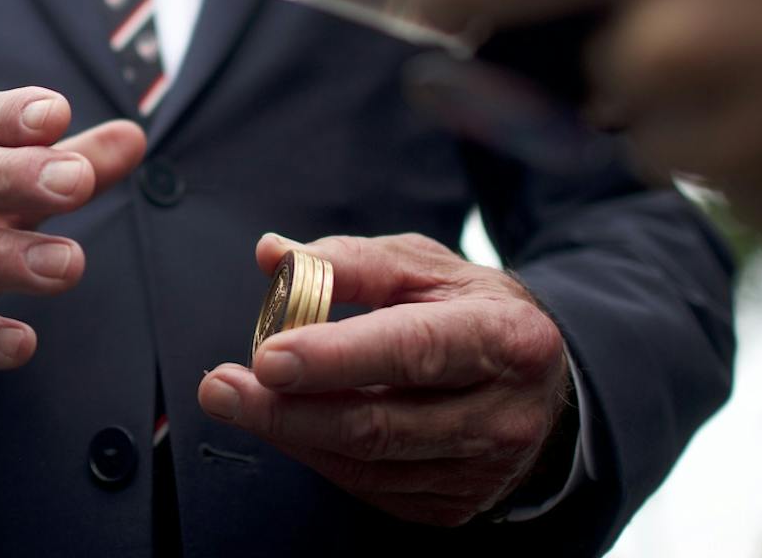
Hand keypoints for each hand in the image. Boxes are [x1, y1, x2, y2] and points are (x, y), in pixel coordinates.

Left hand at [197, 233, 571, 525]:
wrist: (541, 384)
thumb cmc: (472, 313)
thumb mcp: (427, 267)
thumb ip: (351, 259)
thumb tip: (275, 254)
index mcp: (507, 339)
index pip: (413, 350)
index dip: (337, 357)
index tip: (269, 357)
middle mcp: (504, 416)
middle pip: (379, 424)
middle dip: (287, 409)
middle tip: (220, 387)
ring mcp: (481, 471)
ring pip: (367, 463)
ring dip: (290, 432)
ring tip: (235, 399)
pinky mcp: (455, 506)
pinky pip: (369, 487)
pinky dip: (317, 453)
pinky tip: (286, 423)